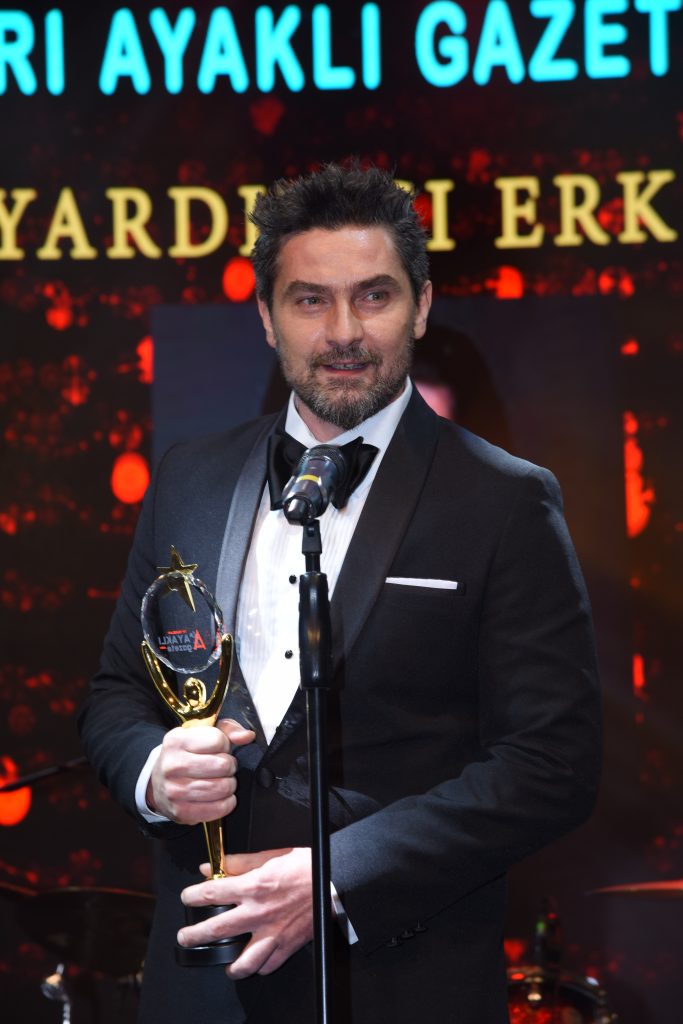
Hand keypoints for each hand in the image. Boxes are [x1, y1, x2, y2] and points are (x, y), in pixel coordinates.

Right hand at [146, 719, 253, 823]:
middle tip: (224, 768)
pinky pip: (217, 809)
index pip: (218, 740)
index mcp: (176, 741)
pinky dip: (226, 803)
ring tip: (222, 781)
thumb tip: (247, 736)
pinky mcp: (180, 812)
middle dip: (230, 766)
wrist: (158, 782)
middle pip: (222, 765)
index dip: (225, 745)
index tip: (220, 749)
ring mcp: (174, 790)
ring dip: (229, 785)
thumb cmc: (186, 755)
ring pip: (222, 788)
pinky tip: (221, 797)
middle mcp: (172, 765)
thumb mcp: (202, 734)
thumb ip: (228, 729)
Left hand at [178, 847, 313, 977]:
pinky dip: (257, 967)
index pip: (211, 894)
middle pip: (216, 929)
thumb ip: (238, 863)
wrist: (334, 880)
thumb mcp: (269, 855)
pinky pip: (267, 965)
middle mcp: (258, 913)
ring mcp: (272, 933)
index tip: (187, 898)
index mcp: (253, 887)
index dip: (192, 896)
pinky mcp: (287, 945)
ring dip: (227, 965)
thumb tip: (212, 867)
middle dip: (194, 935)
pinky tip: (252, 962)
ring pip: (242, 961)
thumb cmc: (305, 866)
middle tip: (185, 937)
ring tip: (221, 963)